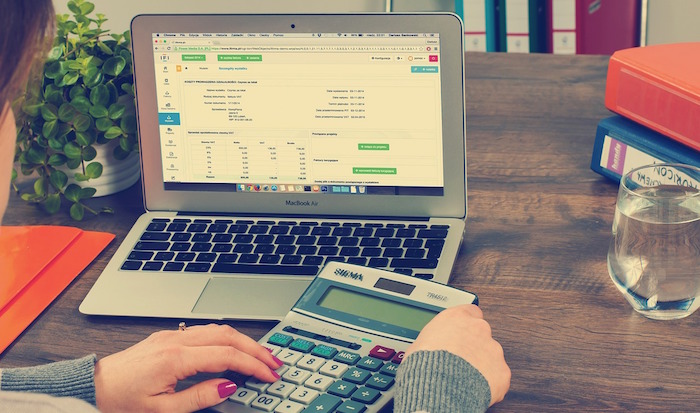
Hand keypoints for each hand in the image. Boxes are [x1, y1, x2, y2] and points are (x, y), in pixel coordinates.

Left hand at [94, 323, 282, 412]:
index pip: (227, 356)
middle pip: (228, 336)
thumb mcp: (162, 411)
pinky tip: (233, 348)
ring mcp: (171, 335)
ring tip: (260, 355)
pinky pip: (205, 331)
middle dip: (256, 348)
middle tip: (274, 362)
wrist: (93, 387)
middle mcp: (175, 341)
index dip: (253, 365)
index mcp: (176, 359)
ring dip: (243, 340)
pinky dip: (227, 338)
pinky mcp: (167, 337)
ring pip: (218, 329)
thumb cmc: (121, 402)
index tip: (269, 375)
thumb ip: (199, 397)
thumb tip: (229, 386)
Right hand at [404, 304, 510, 405]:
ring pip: (491, 356)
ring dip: (482, 365)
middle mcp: (478, 329)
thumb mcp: (419, 343)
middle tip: (460, 361)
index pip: (470, 312)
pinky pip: (498, 377)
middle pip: (481, 335)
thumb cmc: (424, 365)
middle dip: (473, 347)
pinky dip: (490, 383)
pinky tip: (475, 389)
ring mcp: (493, 349)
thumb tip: (430, 348)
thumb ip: (434, 340)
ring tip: (465, 379)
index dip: (466, 325)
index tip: (461, 333)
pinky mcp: (502, 371)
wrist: (437, 388)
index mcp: (457, 318)